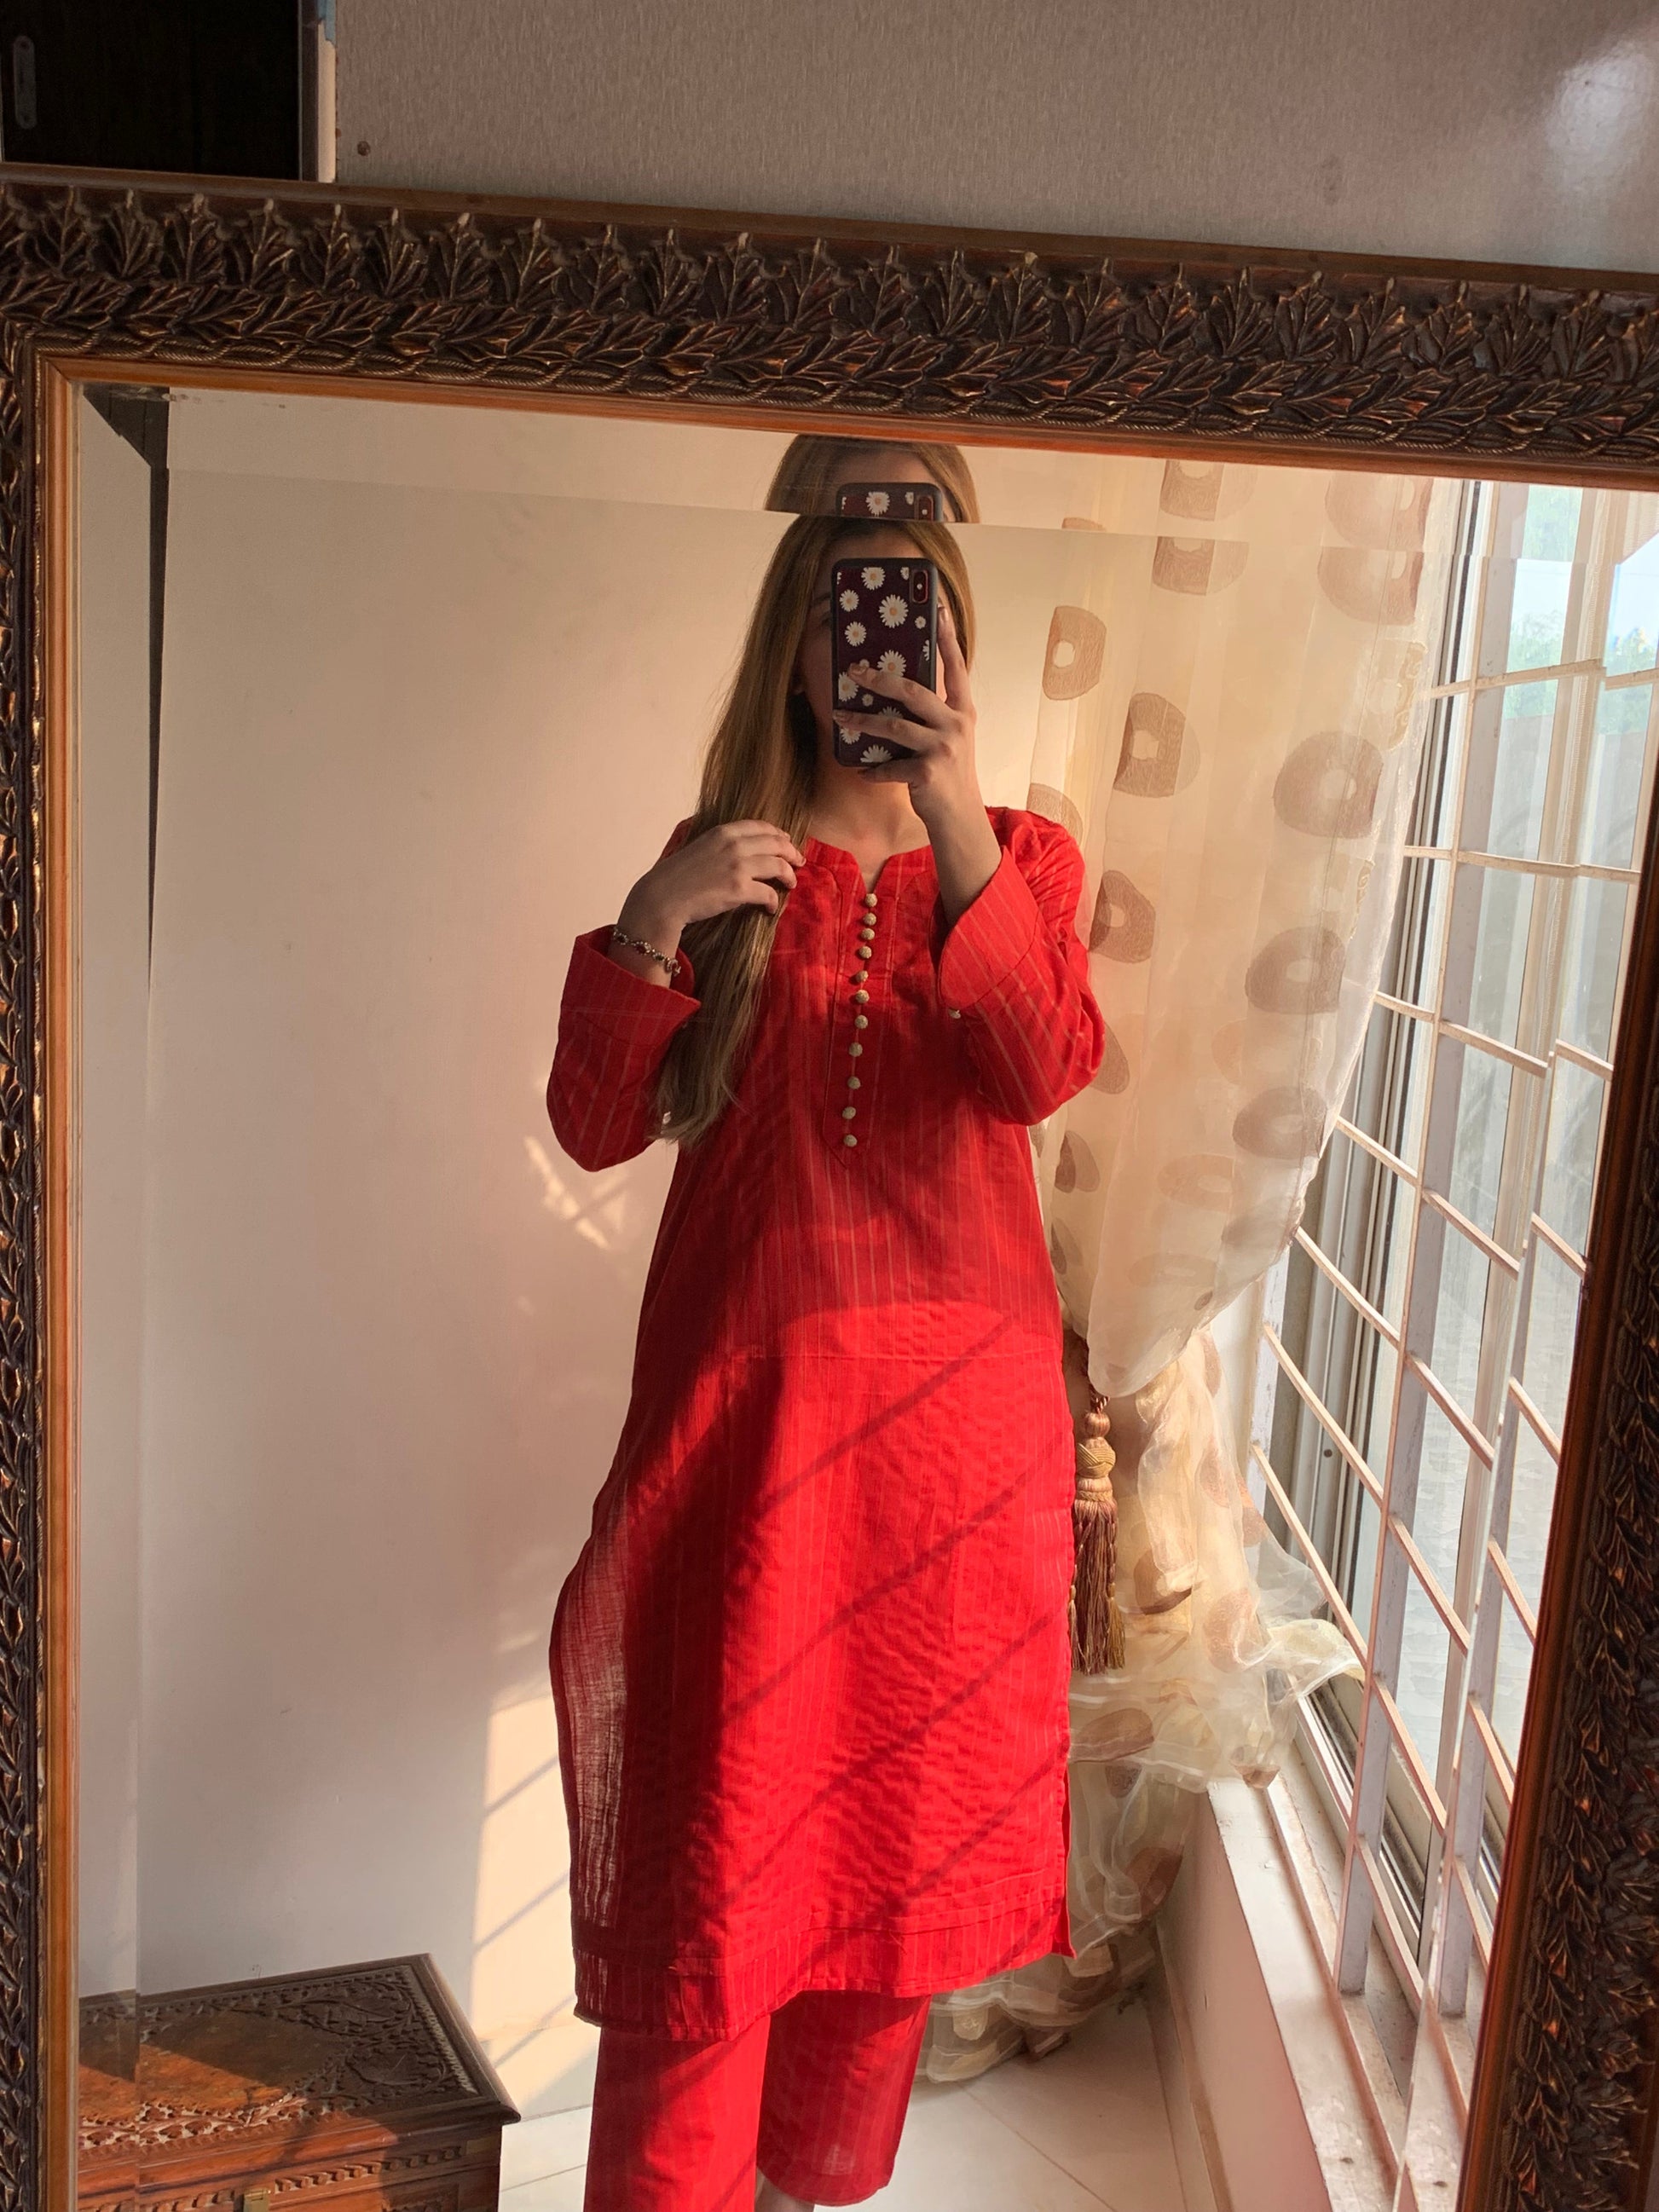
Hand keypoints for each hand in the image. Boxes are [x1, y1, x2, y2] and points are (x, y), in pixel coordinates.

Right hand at [618, 819, 804, 948]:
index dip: (779, 834)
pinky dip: (774, 901)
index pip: (761, 827)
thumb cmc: (676, 877)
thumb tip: (739, 852)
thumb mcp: (698, 848)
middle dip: (791, 852)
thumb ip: (719, 845)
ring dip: (789, 876)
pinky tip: (771, 908)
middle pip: (776, 844)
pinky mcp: (739, 889)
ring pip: (778, 866)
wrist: (662, 897)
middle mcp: (734, 845)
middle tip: (798, 862)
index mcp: (723, 832)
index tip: (787, 841)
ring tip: (790, 884)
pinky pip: (769, 893)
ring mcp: (738, 866)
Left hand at [836, 599, 981, 832]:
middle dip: (879, 679)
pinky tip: (861, 771)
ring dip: (862, 723)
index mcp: (963, 710)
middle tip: (853, 671)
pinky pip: (890, 766)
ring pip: (894, 727)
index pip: (956, 666)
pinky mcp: (928, 773)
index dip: (946, 637)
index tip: (939, 609)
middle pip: (913, 691)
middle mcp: (956, 724)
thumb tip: (897, 687)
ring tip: (838, 718)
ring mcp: (943, 748)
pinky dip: (873, 769)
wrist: (960, 817)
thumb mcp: (949, 737)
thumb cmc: (949, 772)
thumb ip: (933, 712)